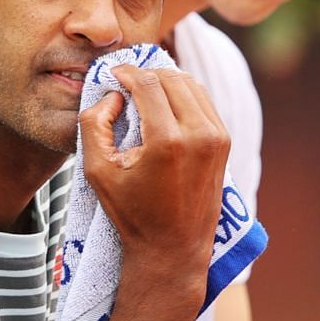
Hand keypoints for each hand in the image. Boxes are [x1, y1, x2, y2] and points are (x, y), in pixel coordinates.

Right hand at [81, 66, 229, 276]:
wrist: (173, 248)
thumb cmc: (131, 213)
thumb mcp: (97, 170)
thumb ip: (94, 123)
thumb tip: (113, 95)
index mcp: (168, 142)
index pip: (148, 83)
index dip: (127, 72)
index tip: (113, 73)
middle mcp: (199, 135)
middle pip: (171, 78)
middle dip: (146, 74)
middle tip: (126, 82)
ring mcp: (217, 137)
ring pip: (191, 85)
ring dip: (166, 81)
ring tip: (144, 92)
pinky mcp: (225, 142)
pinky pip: (203, 101)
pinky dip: (183, 95)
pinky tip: (164, 105)